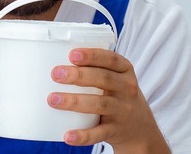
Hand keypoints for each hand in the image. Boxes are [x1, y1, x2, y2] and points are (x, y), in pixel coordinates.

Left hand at [48, 48, 169, 152]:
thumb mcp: (115, 77)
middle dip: (78, 75)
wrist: (140, 127)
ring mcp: (122, 110)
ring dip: (74, 101)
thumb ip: (93, 68)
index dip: (92, 56)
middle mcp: (126, 89)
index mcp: (125, 71)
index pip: (111, 59)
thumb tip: (50, 60)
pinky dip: (83, 136)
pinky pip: (99, 133)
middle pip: (103, 79)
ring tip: (52, 99)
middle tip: (55, 74)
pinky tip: (68, 136)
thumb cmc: (117, 93)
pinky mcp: (116, 130)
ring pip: (99, 104)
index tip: (72, 54)